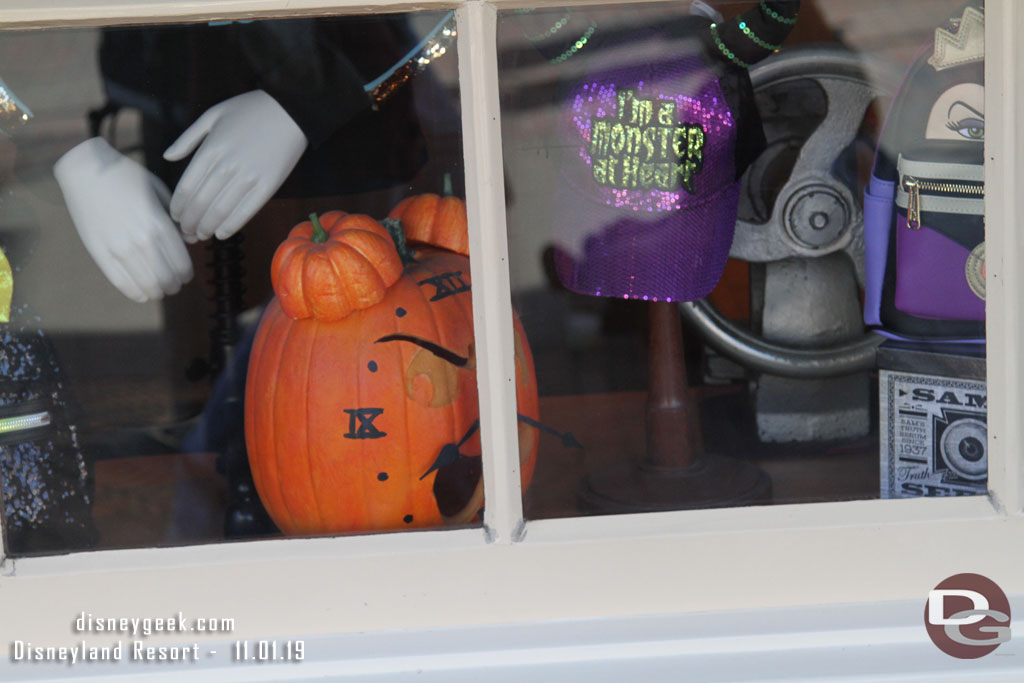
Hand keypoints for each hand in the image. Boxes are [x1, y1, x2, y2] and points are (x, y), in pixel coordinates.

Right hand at [54, 137, 192, 302]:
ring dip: (158, 291)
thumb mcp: (159, 191)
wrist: (85, 170)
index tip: (185, 274)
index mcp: (159, 223)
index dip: (187, 274)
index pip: (182, 264)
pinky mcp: (99, 253)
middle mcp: (142, 239)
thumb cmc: (126, 177)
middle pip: (168, 279)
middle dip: (174, 285)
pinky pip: (122, 283)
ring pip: (148, 286)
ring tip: (159, 288)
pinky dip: (137, 294)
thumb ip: (175, 219)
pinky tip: (143, 293)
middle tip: (173, 283)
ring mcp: (119, 248)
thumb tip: (191, 241)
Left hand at [164, 90, 307, 242]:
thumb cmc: (251, 109)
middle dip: (189, 223)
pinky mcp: (269, 185)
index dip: (178, 208)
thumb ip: (188, 138)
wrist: (291, 110)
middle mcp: (227, 165)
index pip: (186, 188)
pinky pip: (245, 212)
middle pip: (200, 204)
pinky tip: (221, 233)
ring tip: (201, 235)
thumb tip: (167, 157)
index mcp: (211, 148)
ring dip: (207, 228)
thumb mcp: (213, 114)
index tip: (176, 217)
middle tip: (186, 233)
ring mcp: (249, 176)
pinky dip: (230, 226)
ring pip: (220, 211)